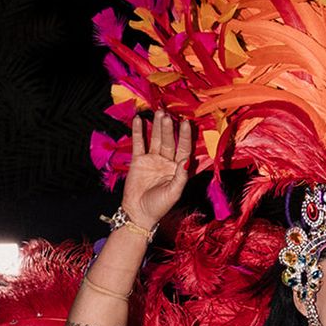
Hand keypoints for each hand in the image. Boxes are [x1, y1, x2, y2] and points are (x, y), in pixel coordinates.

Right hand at [121, 111, 192, 227]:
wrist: (138, 213)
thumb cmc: (159, 206)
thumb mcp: (173, 192)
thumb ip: (181, 176)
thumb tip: (187, 160)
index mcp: (178, 169)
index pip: (184, 149)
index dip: (185, 136)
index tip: (186, 123)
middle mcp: (167, 162)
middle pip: (169, 141)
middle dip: (168, 128)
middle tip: (167, 114)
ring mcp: (152, 160)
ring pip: (156, 139)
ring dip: (156, 126)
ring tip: (158, 112)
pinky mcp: (138, 160)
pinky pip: (139, 143)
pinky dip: (139, 132)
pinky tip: (139, 120)